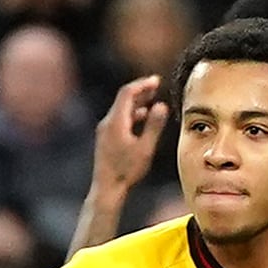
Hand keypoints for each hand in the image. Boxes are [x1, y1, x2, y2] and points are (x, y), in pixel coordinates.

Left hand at [91, 75, 168, 194]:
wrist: (107, 187)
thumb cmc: (127, 170)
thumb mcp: (145, 148)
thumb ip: (154, 125)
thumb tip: (162, 106)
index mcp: (116, 121)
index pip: (127, 93)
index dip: (142, 84)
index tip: (156, 80)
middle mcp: (108, 122)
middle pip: (123, 99)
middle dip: (141, 91)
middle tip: (156, 86)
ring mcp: (105, 130)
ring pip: (122, 109)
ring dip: (137, 103)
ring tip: (152, 101)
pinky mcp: (106, 137)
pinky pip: (120, 119)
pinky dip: (132, 115)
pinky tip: (142, 119)